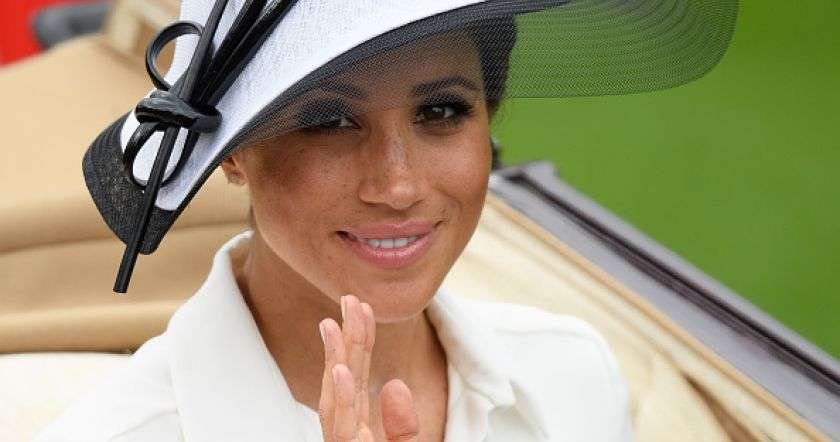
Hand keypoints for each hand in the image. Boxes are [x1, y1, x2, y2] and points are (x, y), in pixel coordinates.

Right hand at [318, 295, 419, 441]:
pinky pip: (343, 428)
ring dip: (333, 360)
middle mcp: (345, 431)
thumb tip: (394, 384)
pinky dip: (342, 398)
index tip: (365, 308)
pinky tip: (339, 368)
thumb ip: (402, 426)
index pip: (359, 377)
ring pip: (334, 399)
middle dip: (345, 339)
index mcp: (358, 427)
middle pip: (344, 380)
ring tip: (331, 324)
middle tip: (348, 299)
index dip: (361, 341)